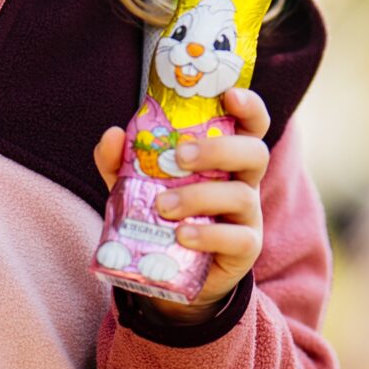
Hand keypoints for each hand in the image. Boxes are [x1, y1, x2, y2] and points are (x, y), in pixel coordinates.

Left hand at [92, 86, 269, 325]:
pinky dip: (208, 235)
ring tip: (164, 206)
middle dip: (219, 150)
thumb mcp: (136, 185)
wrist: (169, 272)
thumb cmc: (160, 214)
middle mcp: (243, 180)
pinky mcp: (245, 248)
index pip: (251, 124)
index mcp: (226, 156)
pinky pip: (238, 238)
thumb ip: (121, 160)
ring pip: (241, 194)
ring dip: (200, 196)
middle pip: (254, 152)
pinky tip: (181, 235)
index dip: (249, 106)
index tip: (229, 96)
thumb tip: (113, 135)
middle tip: (179, 156)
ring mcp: (248, 215)